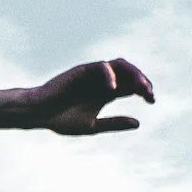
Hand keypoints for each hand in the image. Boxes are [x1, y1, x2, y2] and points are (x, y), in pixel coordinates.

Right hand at [25, 57, 154, 135]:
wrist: (39, 114)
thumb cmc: (61, 120)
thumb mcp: (93, 126)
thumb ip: (114, 123)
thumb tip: (138, 122)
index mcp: (106, 93)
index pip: (131, 86)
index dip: (144, 90)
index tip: (152, 101)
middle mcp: (102, 81)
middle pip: (129, 73)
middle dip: (142, 81)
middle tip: (149, 94)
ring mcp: (92, 75)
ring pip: (119, 65)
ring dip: (132, 73)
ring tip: (139, 87)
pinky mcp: (81, 70)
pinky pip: (100, 67)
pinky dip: (109, 75)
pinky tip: (113, 89)